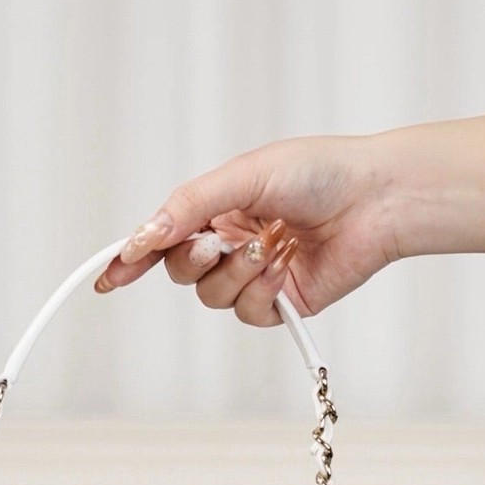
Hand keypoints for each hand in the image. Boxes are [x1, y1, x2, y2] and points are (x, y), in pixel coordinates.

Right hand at [95, 135, 399, 323]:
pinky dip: (263, 289)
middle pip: (181, 272)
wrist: (377, 198)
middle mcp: (231, 244)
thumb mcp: (243, 176)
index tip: (107, 277)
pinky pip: (248, 312)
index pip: (163, 239)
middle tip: (219, 243)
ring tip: (270, 246)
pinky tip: (288, 265)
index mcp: (218, 209)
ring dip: (236, 273)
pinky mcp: (281, 303)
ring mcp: (255, 276)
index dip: (132, 259)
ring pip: (212, 297)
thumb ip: (188, 206)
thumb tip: (142, 237)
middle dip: (193, 260)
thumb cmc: (319, 172)